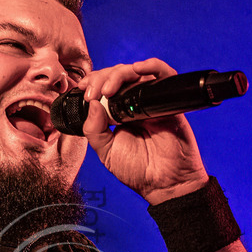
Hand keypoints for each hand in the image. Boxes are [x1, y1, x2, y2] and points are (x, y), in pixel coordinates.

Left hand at [77, 58, 208, 203]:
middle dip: (101, 78)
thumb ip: (94, 129)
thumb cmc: (138, 171)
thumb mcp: (106, 151)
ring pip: (136, 72)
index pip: (105, 86)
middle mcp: (135, 103)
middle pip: (118, 75)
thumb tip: (93, 103)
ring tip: (107, 90)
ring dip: (118, 74)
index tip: (83, 91)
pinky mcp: (169, 102)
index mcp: (119, 113)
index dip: (93, 82)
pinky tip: (138, 69)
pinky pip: (165, 75)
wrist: (165, 185)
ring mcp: (152, 101)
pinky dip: (152, 66)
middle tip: (92, 93)